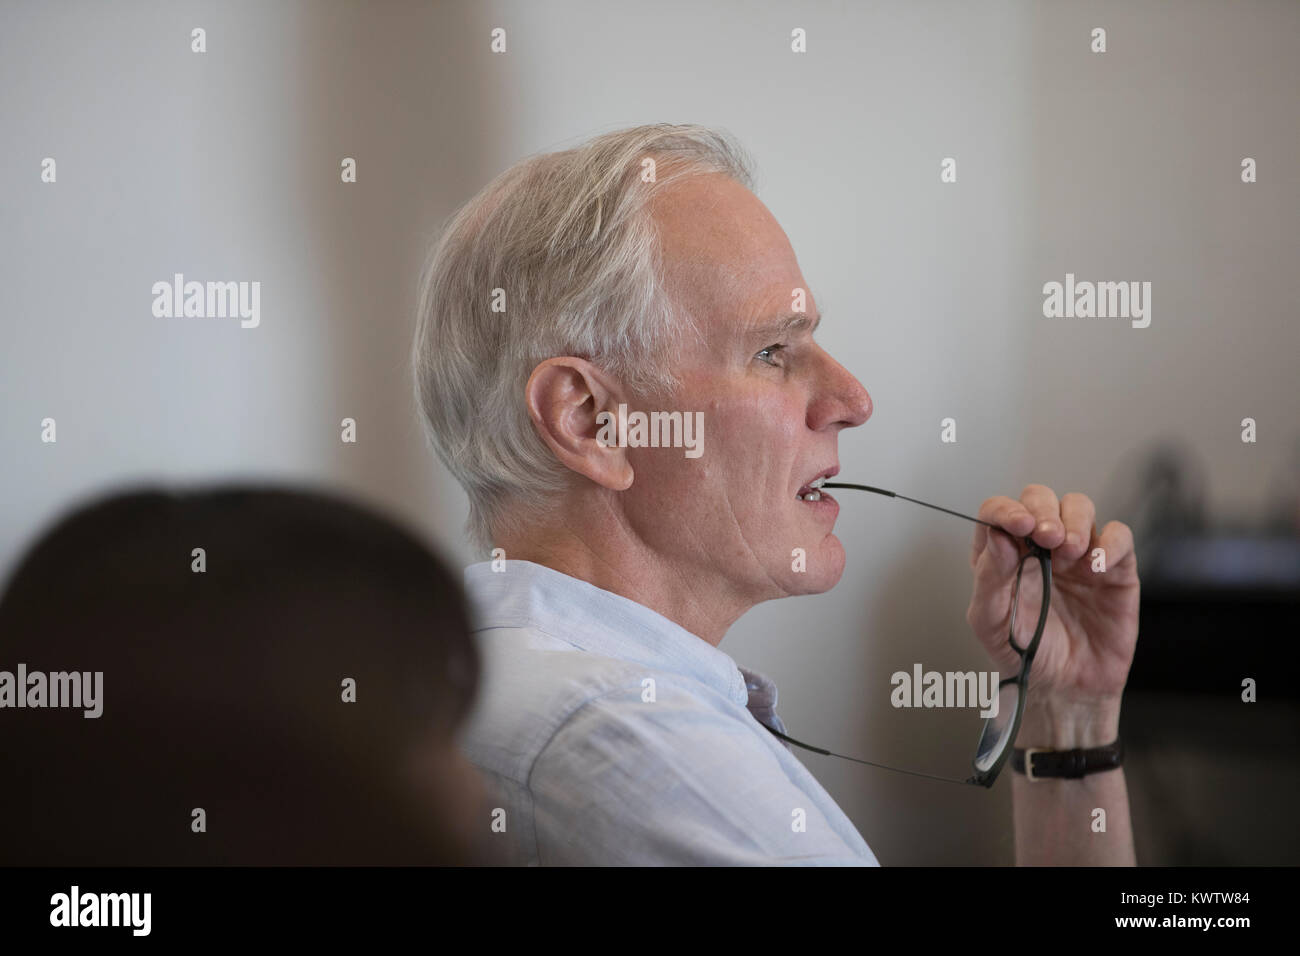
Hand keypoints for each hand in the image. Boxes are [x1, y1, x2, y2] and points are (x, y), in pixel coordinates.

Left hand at [966, 485, 1139, 747]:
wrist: (1065, 690)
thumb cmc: (1023, 655)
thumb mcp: (990, 622)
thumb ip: (989, 578)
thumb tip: (998, 536)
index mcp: (1003, 554)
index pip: (999, 511)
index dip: (1006, 510)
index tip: (1018, 525)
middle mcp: (1039, 547)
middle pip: (1040, 498)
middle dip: (1043, 510)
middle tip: (1046, 537)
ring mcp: (1077, 555)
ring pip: (1079, 506)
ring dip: (1074, 520)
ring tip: (1069, 552)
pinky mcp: (1113, 569)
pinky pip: (1118, 536)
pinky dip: (1110, 541)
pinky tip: (1097, 564)